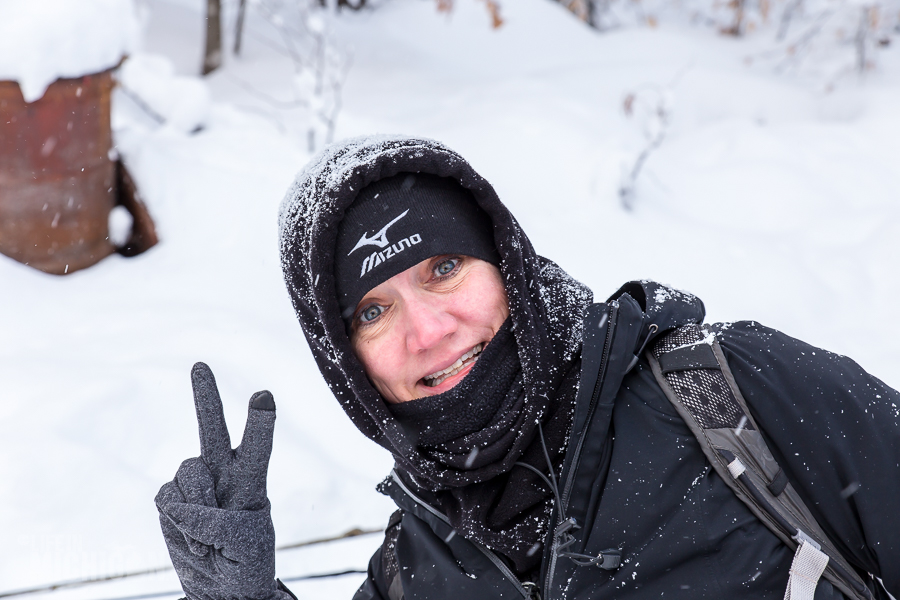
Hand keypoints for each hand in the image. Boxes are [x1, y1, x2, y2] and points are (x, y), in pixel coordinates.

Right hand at [155, 362, 282, 599]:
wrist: (223, 587)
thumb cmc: (246, 562)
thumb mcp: (243, 544)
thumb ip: (213, 521)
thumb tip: (177, 504)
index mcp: (251, 480)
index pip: (257, 447)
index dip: (259, 423)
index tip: (263, 395)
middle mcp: (223, 472)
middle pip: (213, 429)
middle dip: (205, 397)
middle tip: (200, 365)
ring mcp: (196, 484)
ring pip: (186, 474)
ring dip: (194, 508)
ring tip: (208, 536)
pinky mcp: (172, 499)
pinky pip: (166, 500)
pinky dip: (176, 522)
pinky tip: (191, 537)